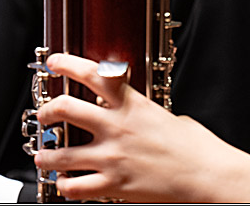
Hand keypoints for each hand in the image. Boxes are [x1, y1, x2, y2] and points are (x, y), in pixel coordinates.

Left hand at [33, 53, 235, 202]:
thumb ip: (144, 113)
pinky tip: (65, 183)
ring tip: (44, 157)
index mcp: (132, 104)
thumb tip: (137, 115)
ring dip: (46, 156)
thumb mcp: (169, 116)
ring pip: (60, 154)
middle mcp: (117, 127)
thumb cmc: (194, 146)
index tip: (54, 62)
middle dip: (46, 111)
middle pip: (64, 108)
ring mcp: (112, 156)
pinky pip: (74, 187)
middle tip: (44, 115)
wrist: (206, 174)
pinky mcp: (114, 184)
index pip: (92, 73)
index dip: (67, 63)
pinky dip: (64, 186)